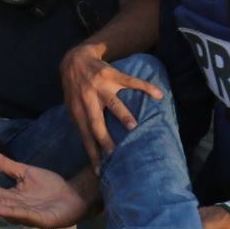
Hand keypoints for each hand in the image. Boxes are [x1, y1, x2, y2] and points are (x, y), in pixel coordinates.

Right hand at [0, 149, 91, 228]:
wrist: (77, 197)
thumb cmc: (50, 188)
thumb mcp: (24, 172)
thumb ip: (3, 165)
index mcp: (10, 196)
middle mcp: (14, 207)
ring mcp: (27, 214)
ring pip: (2, 208)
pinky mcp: (42, 219)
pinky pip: (24, 215)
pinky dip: (10, 213)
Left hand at [59, 44, 162, 168]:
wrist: (75, 59)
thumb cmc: (74, 87)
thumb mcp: (71, 105)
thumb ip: (79, 121)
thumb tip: (89, 144)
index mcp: (78, 110)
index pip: (84, 135)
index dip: (91, 152)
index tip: (99, 169)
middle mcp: (88, 99)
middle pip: (96, 122)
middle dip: (104, 138)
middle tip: (114, 153)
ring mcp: (100, 86)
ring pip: (113, 102)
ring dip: (123, 114)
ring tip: (133, 126)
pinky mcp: (112, 74)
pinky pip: (131, 81)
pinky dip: (146, 87)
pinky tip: (158, 94)